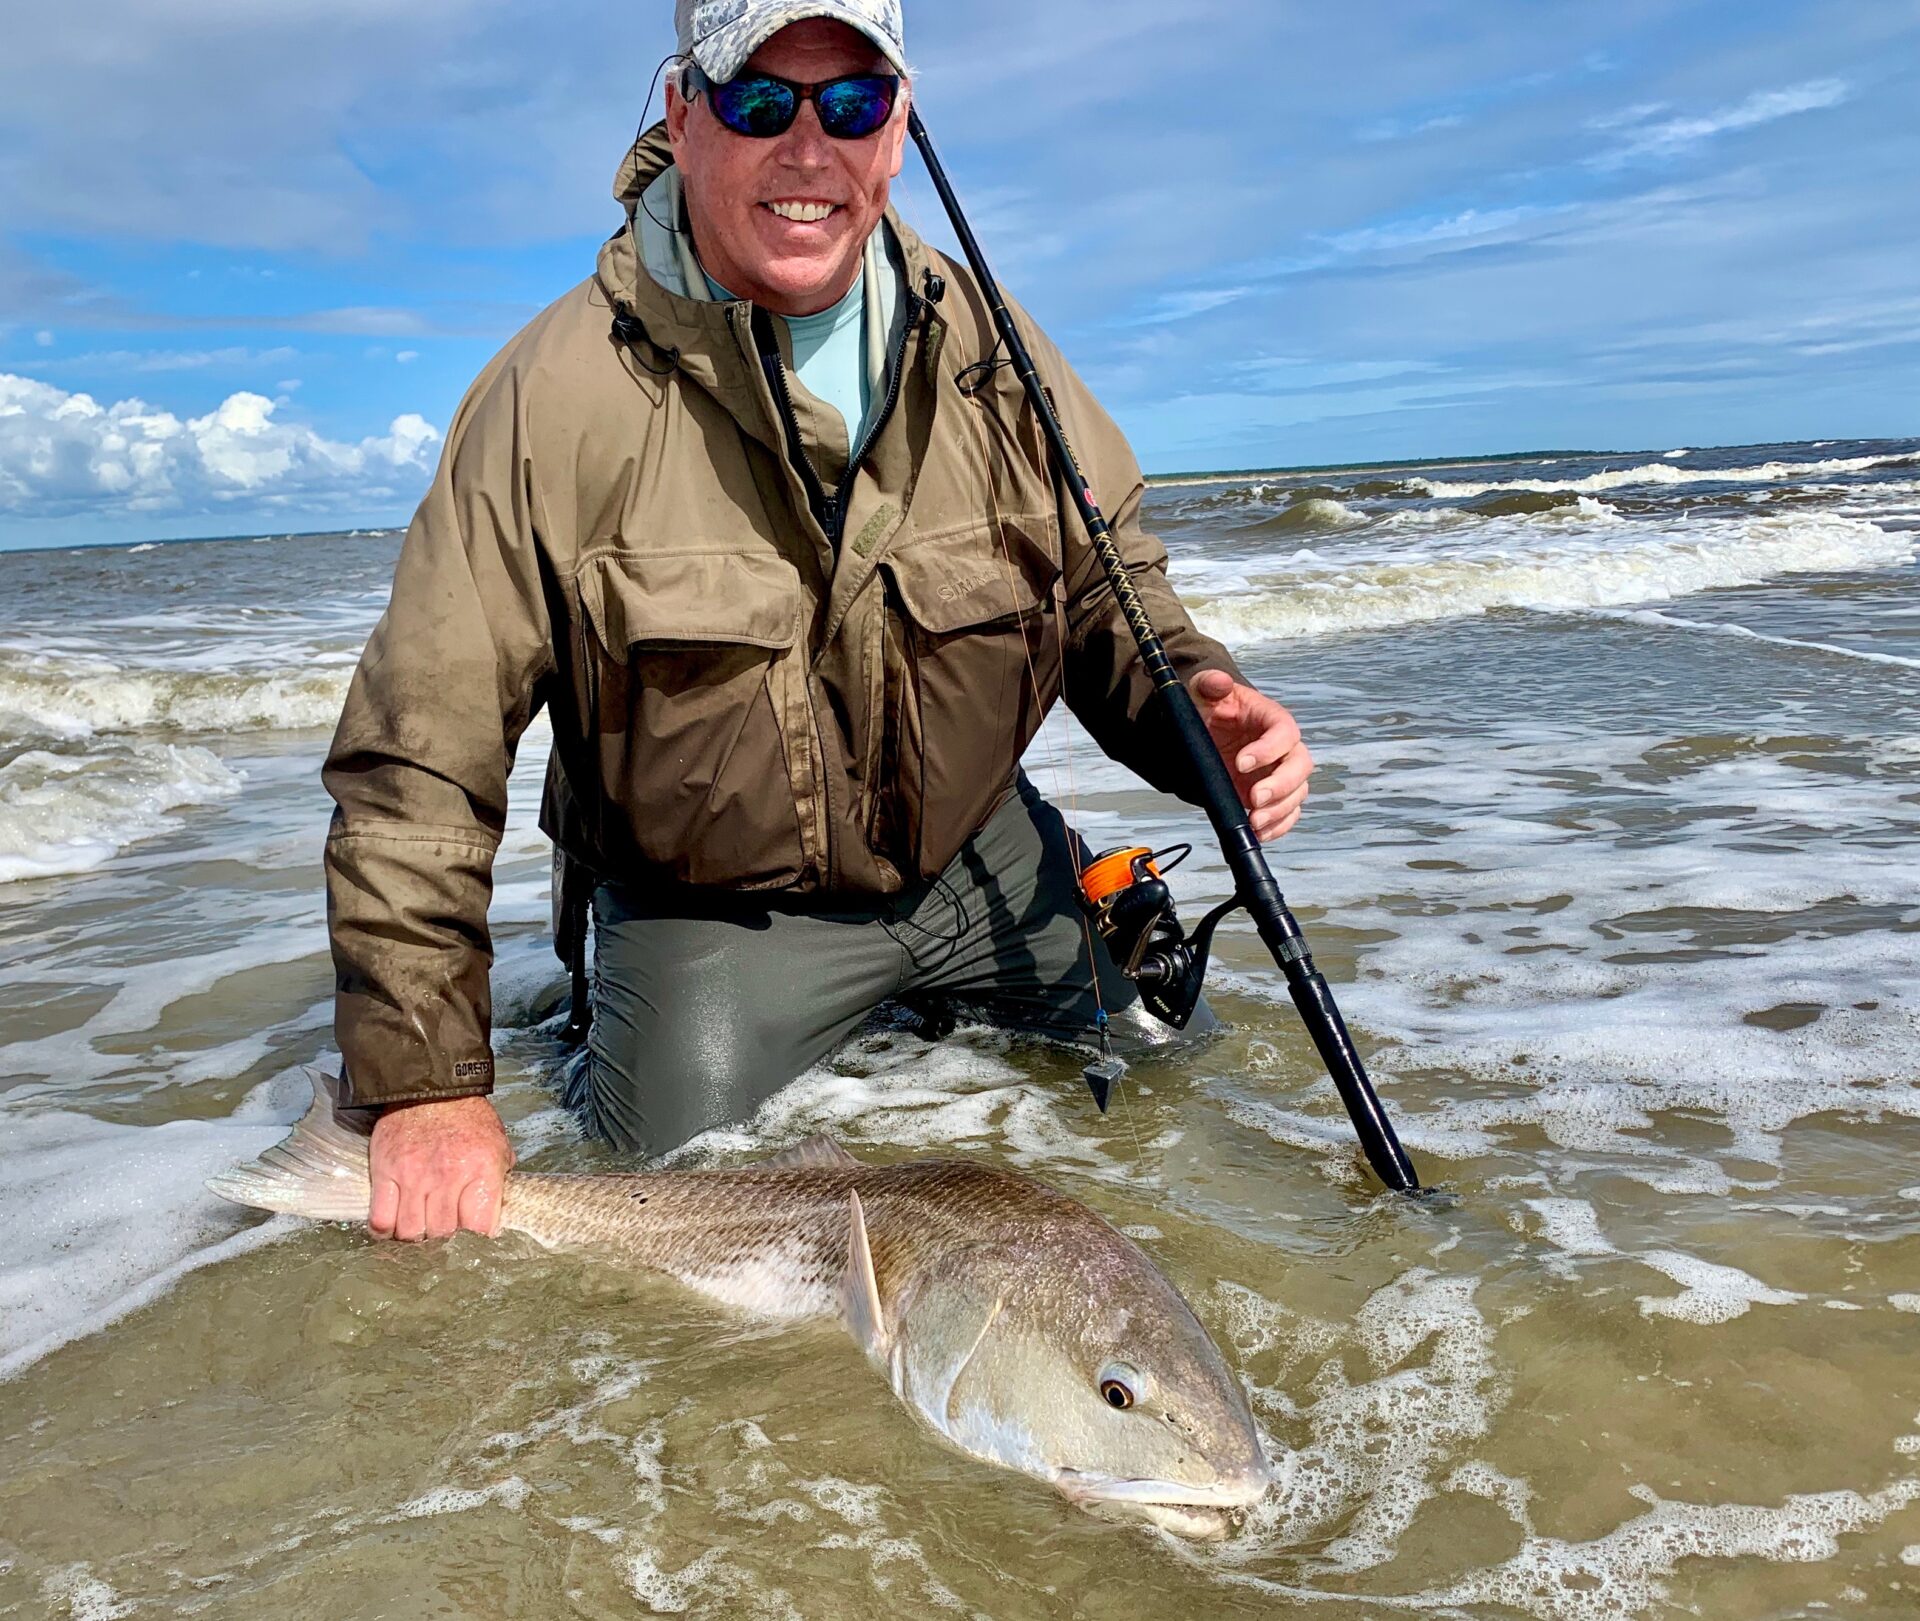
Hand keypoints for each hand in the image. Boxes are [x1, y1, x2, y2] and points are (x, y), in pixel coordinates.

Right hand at [368, 1095, 513, 1241]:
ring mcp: (413, 1177)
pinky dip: (386, 1230)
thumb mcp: (497, 1142)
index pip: (480, 1228)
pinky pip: (381, 1219)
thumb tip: (497, 1212)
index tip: (474, 1236)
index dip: (477, 1239)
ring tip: (421, 1229)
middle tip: (445, 1231)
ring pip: (411, 1232)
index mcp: (481, 1170)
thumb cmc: (467, 1117)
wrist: (429, 1086)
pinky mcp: (385, 1173)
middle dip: (446, 1239)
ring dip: (417, 1237)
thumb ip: (499, 1178)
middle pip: (443, 1234)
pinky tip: (395, 1225)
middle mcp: (447, 1177)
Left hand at [1189, 669, 1312, 841]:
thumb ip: (1210, 684)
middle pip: (1300, 767)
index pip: (1285, 732)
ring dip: (1279, 811)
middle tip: (1253, 798)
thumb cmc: (1212, 708)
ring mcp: (1280, 773)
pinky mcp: (1273, 796)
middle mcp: (1283, 748)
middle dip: (1280, 786)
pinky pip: (1287, 814)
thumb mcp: (1204, 691)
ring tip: (1254, 821)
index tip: (1242, 762)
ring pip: (1297, 794)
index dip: (1269, 749)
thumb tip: (1217, 682)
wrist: (1209, 730)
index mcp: (1272, 719)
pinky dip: (1278, 827)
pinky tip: (1259, 833)